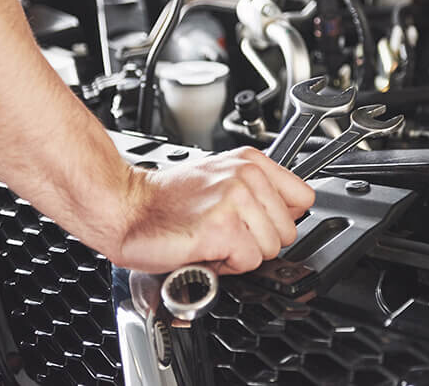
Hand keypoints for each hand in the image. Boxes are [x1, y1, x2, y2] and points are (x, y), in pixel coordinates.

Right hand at [114, 147, 315, 274]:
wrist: (125, 208)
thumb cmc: (165, 202)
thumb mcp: (220, 181)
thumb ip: (258, 192)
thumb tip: (289, 214)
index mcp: (250, 161)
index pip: (303, 198)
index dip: (279, 220)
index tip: (254, 223)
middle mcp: (245, 175)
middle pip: (288, 231)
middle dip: (257, 242)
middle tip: (223, 232)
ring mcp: (234, 199)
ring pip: (270, 249)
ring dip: (240, 255)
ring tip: (212, 240)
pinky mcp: (222, 227)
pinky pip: (249, 262)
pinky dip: (226, 266)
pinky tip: (205, 250)